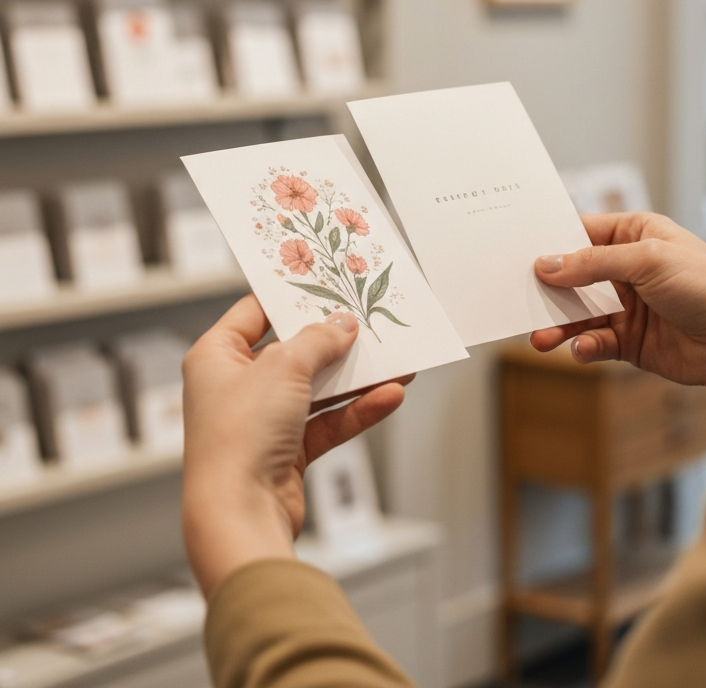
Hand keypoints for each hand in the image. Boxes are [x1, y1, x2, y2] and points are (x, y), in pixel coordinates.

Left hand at [181, 295, 410, 597]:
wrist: (240, 514)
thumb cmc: (241, 436)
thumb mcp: (284, 368)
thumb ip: (319, 339)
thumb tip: (342, 324)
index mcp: (216, 357)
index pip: (254, 312)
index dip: (288, 296)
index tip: (325, 283)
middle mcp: (235, 386)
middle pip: (293, 350)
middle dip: (334, 340)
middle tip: (369, 321)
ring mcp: (262, 420)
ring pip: (316, 387)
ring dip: (355, 377)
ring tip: (396, 361)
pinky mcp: (286, 450)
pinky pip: (328, 421)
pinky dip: (357, 410)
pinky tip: (389, 396)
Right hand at [531, 213, 705, 402]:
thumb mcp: (648, 261)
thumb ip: (593, 263)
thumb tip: (546, 264)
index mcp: (634, 234)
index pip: (580, 233)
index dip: (549, 243)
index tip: (515, 254)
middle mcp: (627, 268)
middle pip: (572, 276)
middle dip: (547, 291)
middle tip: (520, 302)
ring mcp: (628, 306)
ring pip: (578, 314)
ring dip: (559, 325)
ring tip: (541, 339)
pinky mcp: (631, 342)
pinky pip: (595, 342)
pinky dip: (584, 347)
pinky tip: (582, 350)